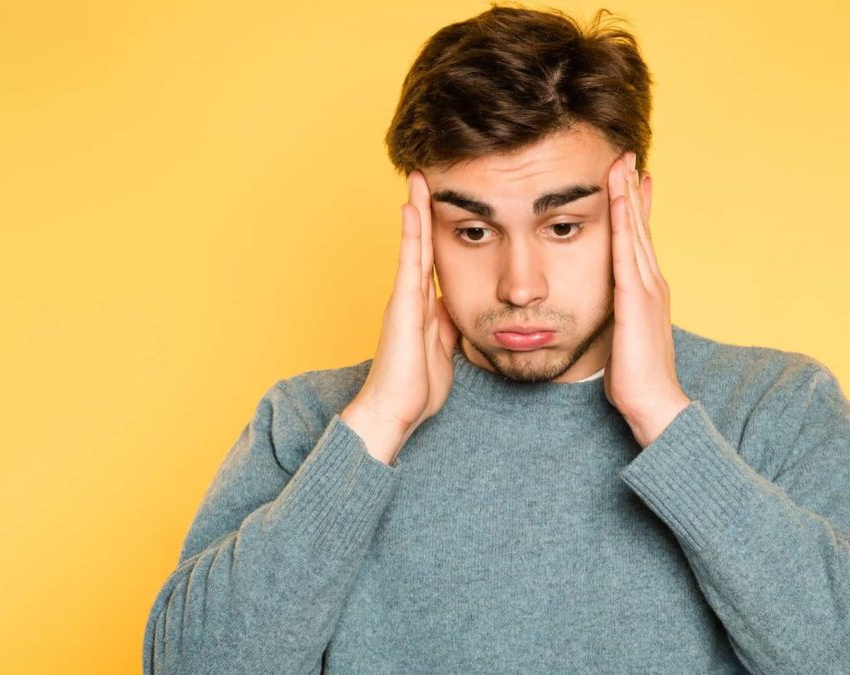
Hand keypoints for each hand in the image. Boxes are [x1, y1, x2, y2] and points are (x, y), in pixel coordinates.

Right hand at [342, 170, 458, 462]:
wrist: (394, 412)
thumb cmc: (416, 388)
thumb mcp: (444, 350)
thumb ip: (447, 327)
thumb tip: (455, 309)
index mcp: (422, 306)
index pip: (431, 258)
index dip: (435, 229)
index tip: (440, 201)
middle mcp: (410, 296)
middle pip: (420, 243)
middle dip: (423, 209)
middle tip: (425, 175)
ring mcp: (404, 299)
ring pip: (414, 246)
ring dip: (416, 211)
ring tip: (418, 179)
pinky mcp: (401, 306)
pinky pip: (409, 263)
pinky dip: (411, 234)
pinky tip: (411, 208)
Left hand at [603, 151, 691, 447]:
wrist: (653, 404)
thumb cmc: (634, 380)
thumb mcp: (621, 340)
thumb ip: (616, 319)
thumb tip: (607, 314)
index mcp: (646, 292)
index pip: (638, 241)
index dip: (634, 209)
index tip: (630, 180)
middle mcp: (651, 283)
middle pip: (639, 226)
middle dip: (632, 190)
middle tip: (626, 156)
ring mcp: (647, 288)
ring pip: (634, 230)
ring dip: (627, 194)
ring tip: (621, 163)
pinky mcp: (637, 298)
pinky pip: (627, 250)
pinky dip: (624, 221)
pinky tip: (617, 198)